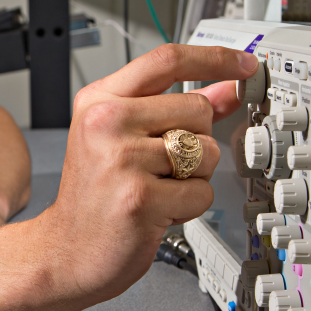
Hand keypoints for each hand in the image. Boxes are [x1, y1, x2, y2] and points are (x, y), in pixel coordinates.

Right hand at [37, 44, 256, 303]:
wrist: (66, 250)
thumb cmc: (95, 195)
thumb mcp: (123, 138)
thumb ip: (175, 108)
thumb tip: (225, 90)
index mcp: (100, 100)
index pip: (167, 60)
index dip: (214, 59)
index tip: (244, 65)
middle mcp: (106, 123)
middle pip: (197, 109)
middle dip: (197, 141)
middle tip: (163, 166)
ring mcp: (121, 159)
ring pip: (206, 152)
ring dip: (195, 178)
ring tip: (157, 188)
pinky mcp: (139, 197)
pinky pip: (202, 193)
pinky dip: (189, 207)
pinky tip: (157, 211)